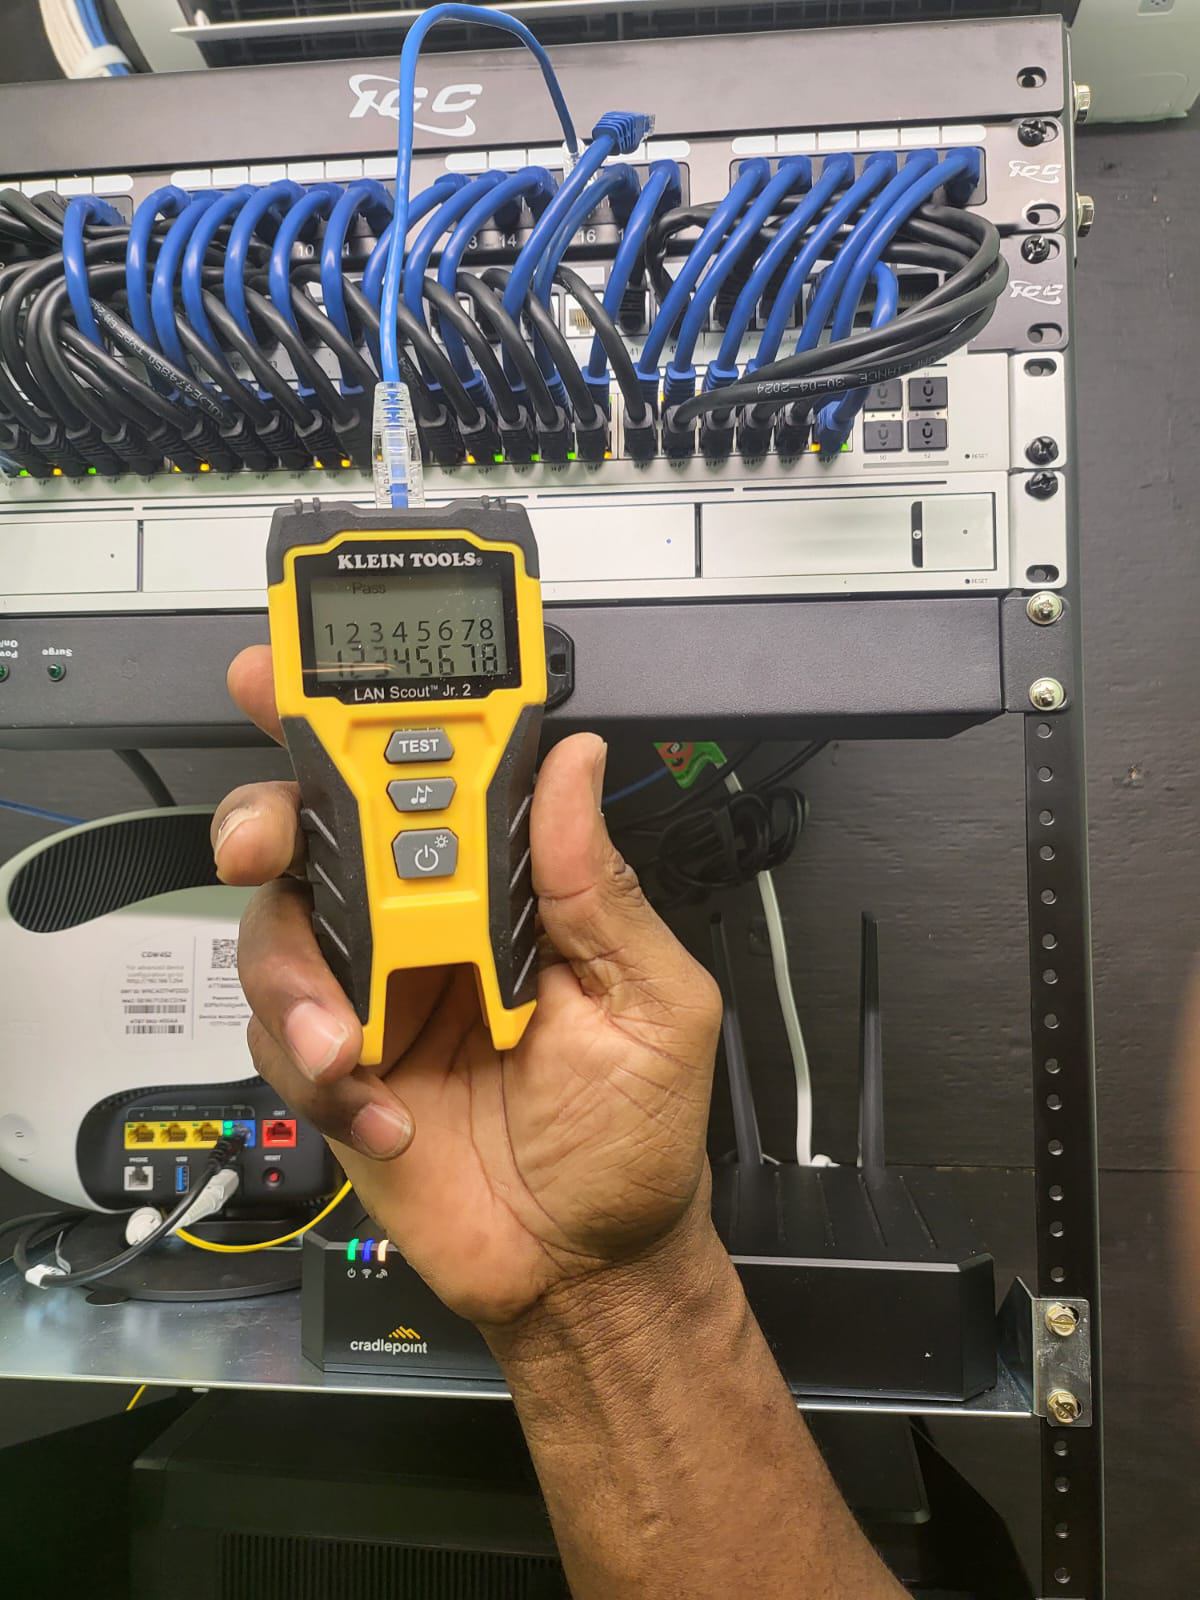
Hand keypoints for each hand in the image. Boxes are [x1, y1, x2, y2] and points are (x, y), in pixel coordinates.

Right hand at [214, 646, 721, 1326]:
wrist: (583, 1263)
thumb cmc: (631, 1133)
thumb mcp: (654, 1005)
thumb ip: (599, 890)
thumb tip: (575, 765)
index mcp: (506, 887)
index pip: (432, 774)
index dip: (365, 715)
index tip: (306, 675)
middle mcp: (427, 922)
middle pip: (318, 831)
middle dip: (271, 816)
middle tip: (266, 843)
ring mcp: (374, 992)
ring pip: (278, 929)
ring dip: (299, 979)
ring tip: (358, 1048)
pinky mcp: (333, 1068)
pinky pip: (279, 1040)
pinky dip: (319, 1075)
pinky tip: (389, 1115)